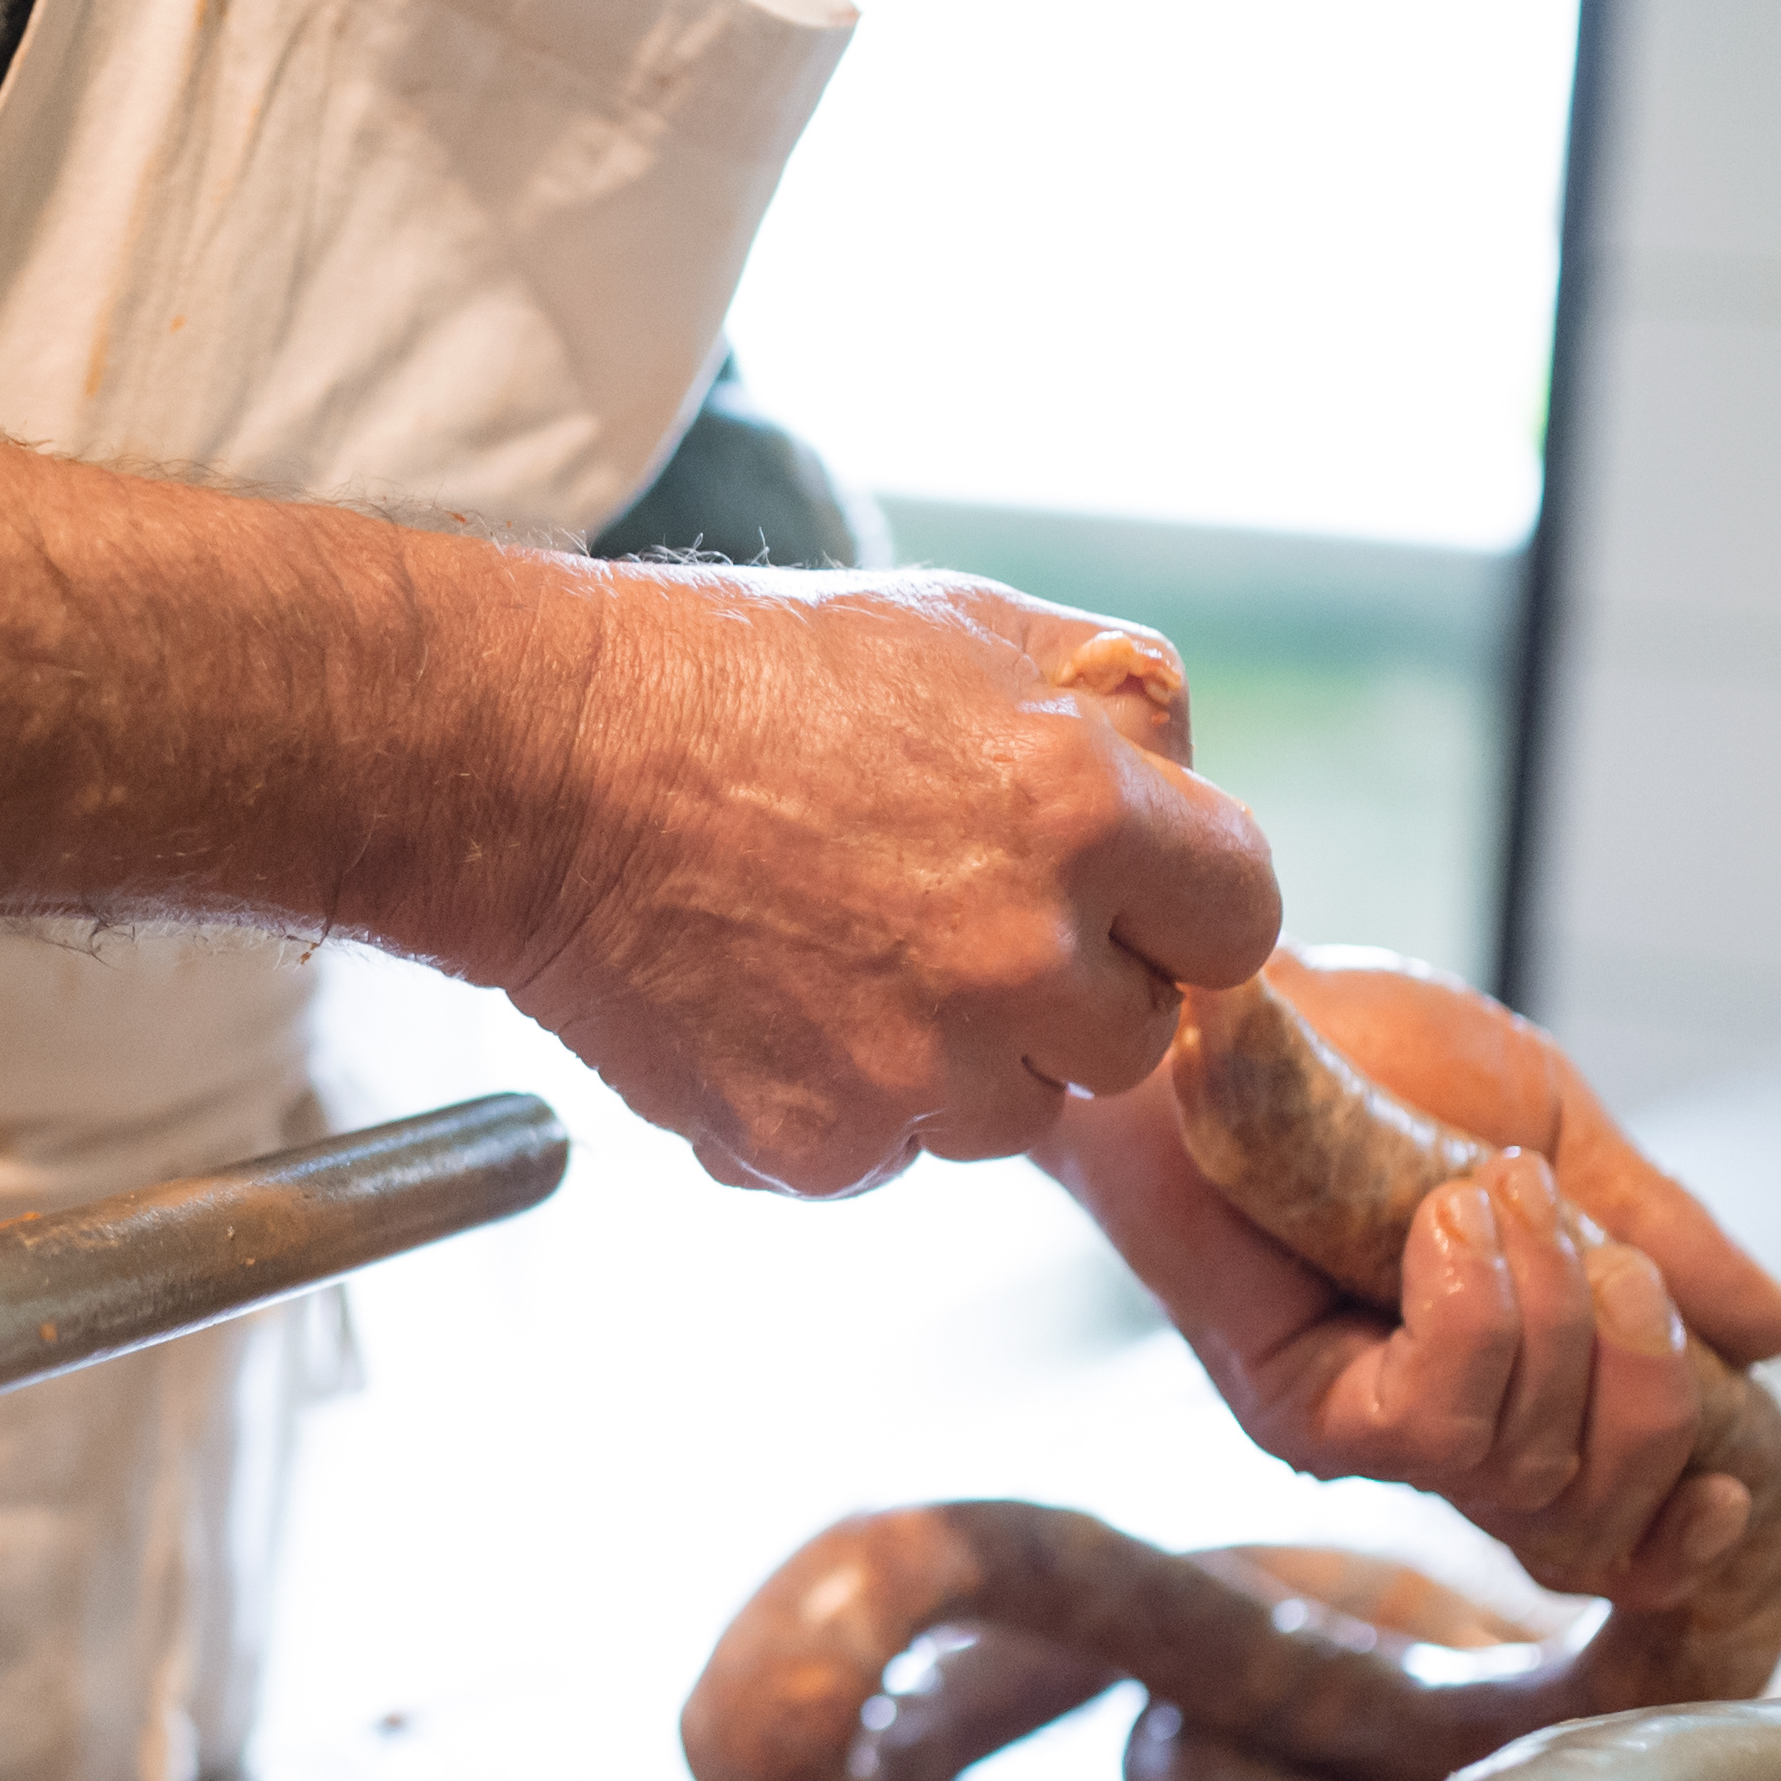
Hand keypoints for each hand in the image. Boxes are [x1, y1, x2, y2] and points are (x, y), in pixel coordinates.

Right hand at [496, 574, 1280, 1194]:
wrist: (540, 772)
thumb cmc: (742, 678)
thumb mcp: (964, 623)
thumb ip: (1115, 706)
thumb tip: (1186, 780)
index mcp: (1081, 812)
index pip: (1240, 922)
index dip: (1178, 910)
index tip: (1116, 902)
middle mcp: (1020, 955)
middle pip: (1132, 1042)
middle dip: (1064, 994)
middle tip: (948, 922)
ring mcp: (922, 1069)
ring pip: (1012, 1116)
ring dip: (956, 1060)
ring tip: (842, 957)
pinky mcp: (823, 1145)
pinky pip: (886, 1158)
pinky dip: (839, 1106)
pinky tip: (768, 1011)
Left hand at [1041, 950, 1780, 1605]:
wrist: (1225, 1005)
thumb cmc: (1372, 1051)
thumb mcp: (1556, 1129)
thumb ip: (1661, 1231)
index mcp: (1518, 1382)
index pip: (1617, 1535)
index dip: (1685, 1534)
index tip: (1734, 1478)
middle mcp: (1444, 1432)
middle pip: (1602, 1516)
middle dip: (1646, 1370)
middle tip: (1591, 1243)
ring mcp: (1368, 1435)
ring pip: (1533, 1467)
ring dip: (1553, 1312)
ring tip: (1490, 1193)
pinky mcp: (1297, 1415)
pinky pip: (1440, 1423)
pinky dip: (1477, 1310)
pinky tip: (1439, 1221)